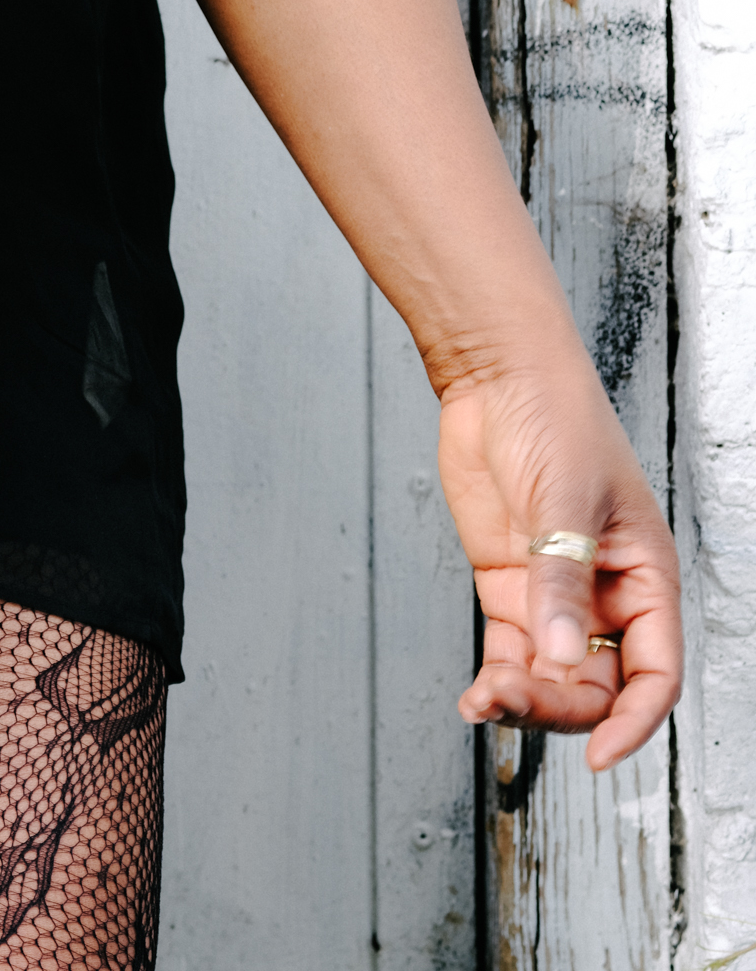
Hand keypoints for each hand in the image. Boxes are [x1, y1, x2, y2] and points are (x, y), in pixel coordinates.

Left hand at [438, 356, 679, 768]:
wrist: (497, 375)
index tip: (601, 755)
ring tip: (485, 698)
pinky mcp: (509, 582)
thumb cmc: (556, 418)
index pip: (654, 673)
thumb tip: (556, 656)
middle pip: (597, 685)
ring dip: (524, 699)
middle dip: (560, 708)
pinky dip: (497, 678)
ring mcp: (553, 591)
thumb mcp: (565, 499)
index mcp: (643, 578)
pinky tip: (477, 694)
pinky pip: (513, 649)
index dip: (633, 721)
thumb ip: (560, 579)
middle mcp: (604, 595)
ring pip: (552, 676)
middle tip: (512, 700)